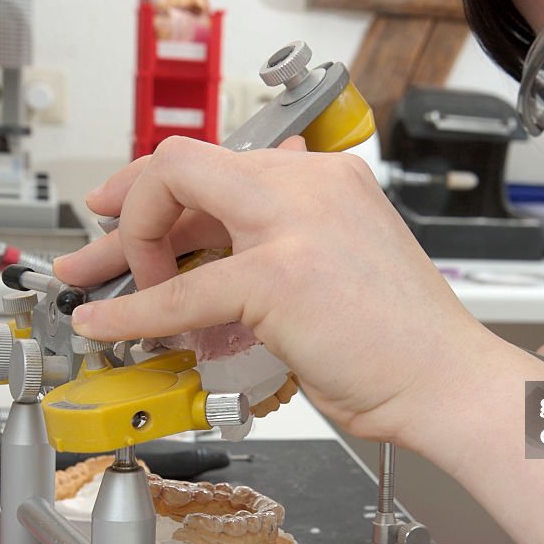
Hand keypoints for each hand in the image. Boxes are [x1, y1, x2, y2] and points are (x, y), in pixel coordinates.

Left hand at [53, 136, 501, 443]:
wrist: (449, 381)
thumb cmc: (402, 341)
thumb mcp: (342, 262)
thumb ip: (285, 242)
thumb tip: (218, 254)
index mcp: (330, 180)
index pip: (226, 162)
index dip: (167, 187)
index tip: (133, 211)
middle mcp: (313, 184)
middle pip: (189, 163)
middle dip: (129, 204)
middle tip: (98, 245)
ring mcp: (297, 223)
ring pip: (176, 194)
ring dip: (126, 246)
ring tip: (94, 284)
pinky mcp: (280, 276)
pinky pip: (184, 289)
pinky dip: (137, 308)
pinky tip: (111, 323)